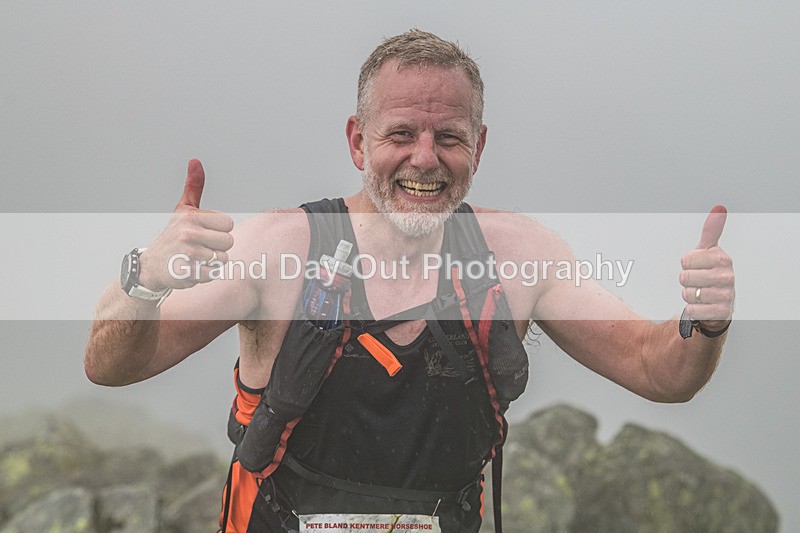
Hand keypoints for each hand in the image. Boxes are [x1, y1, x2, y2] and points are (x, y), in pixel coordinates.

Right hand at [138, 159, 234, 289]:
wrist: (151, 266)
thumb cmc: (173, 235)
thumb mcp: (183, 209)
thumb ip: (194, 187)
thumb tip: (195, 160)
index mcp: (191, 216)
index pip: (228, 224)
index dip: (219, 231)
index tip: (203, 233)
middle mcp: (188, 232)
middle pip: (228, 242)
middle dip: (217, 248)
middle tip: (199, 248)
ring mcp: (186, 252)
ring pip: (222, 259)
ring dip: (212, 262)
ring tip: (195, 259)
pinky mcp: (185, 272)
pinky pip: (213, 274)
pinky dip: (205, 275)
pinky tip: (191, 270)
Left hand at [679, 205, 734, 330]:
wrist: (719, 302)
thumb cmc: (710, 272)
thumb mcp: (709, 251)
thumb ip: (711, 230)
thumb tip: (719, 208)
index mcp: (722, 259)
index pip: (685, 260)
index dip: (687, 264)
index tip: (697, 266)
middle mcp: (727, 277)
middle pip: (685, 277)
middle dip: (686, 281)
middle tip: (698, 281)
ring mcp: (726, 295)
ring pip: (687, 294)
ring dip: (689, 295)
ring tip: (701, 293)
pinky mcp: (721, 313)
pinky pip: (692, 310)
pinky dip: (692, 309)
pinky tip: (702, 306)